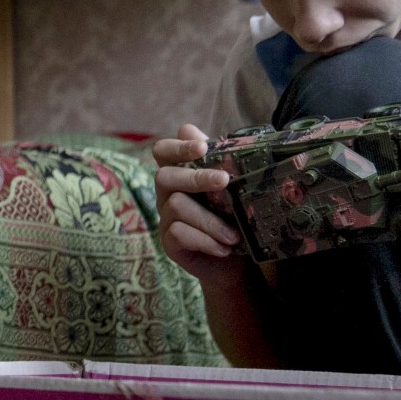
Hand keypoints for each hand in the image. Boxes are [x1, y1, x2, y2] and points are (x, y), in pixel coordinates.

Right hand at [152, 125, 243, 281]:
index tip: (203, 147)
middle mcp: (168, 194)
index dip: (178, 146)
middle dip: (195, 177)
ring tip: (234, 234)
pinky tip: (224, 248)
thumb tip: (225, 138)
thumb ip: (227, 165)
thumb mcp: (235, 190)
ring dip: (209, 220)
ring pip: (176, 206)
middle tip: (224, 181)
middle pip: (164, 176)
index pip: (164, 151)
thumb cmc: (234, 219)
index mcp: (181, 175)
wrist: (236, 261)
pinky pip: (178, 233)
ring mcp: (166, 219)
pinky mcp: (169, 243)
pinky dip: (205, 240)